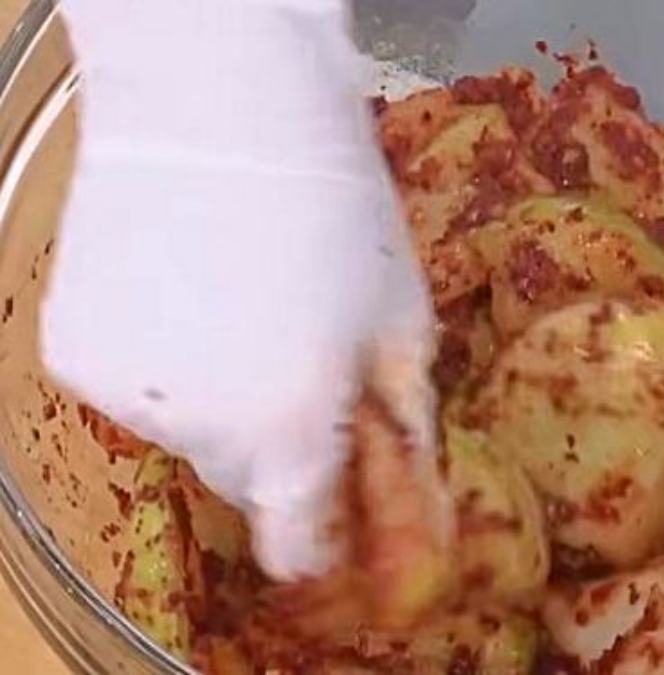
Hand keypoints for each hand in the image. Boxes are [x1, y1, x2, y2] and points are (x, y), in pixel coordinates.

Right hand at [42, 0, 438, 580]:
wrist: (223, 110)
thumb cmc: (341, 214)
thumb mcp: (403, 327)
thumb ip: (404, 431)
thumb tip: (411, 501)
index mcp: (291, 433)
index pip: (297, 543)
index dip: (320, 532)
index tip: (329, 504)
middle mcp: (202, 434)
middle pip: (246, 479)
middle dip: (279, 442)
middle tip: (297, 361)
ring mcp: (128, 397)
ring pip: (189, 432)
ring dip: (219, 399)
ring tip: (241, 310)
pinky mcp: (73, 355)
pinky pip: (136, 388)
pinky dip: (163, 362)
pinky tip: (185, 292)